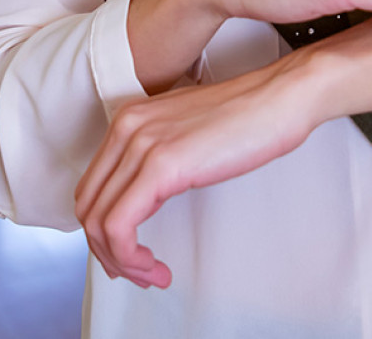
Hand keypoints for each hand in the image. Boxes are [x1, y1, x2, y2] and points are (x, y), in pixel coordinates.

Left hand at [74, 55, 323, 288]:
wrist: (283, 97)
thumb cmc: (253, 116)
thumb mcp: (190, 132)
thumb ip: (162, 154)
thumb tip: (152, 194)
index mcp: (131, 119)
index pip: (93, 186)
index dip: (103, 229)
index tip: (126, 252)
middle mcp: (127, 128)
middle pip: (88, 206)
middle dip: (106, 251)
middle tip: (137, 272)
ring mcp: (141, 145)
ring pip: (99, 222)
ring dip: (120, 260)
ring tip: (151, 274)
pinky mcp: (161, 165)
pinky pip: (120, 226)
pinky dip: (129, 257)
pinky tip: (155, 266)